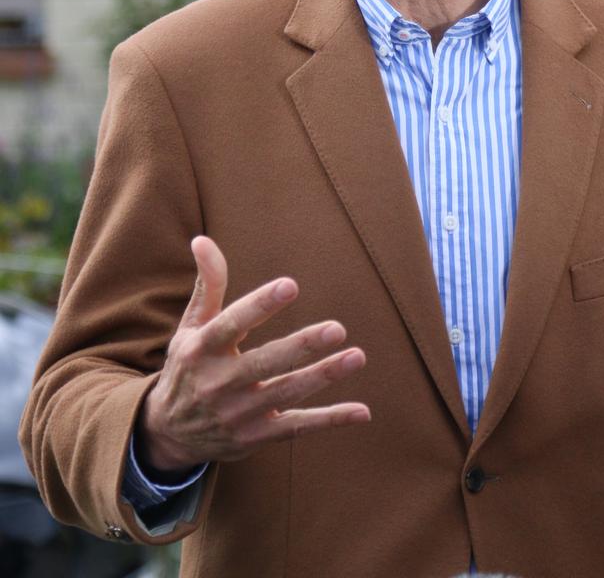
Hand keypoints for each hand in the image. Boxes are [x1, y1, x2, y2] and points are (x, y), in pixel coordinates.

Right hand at [137, 235, 369, 473]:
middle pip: (265, 362)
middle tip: (337, 328)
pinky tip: (362, 411)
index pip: (232, 324)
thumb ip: (208, 284)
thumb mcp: (190, 326)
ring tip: (357, 356)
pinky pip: (297, 428)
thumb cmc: (188, 366)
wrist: (167, 434)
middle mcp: (218, 383)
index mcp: (201, 349)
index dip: (260, 305)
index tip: (290, 285)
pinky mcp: (255, 436)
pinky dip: (329, 420)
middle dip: (302, 346)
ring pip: (287, 393)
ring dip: (323, 376)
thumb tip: (203, 239)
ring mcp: (238, 414)